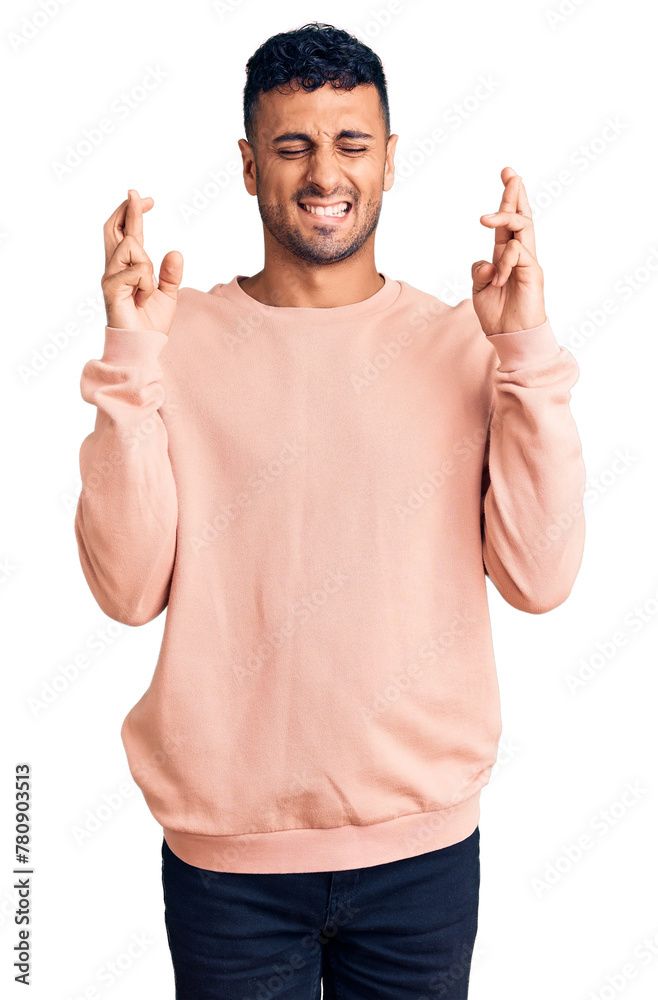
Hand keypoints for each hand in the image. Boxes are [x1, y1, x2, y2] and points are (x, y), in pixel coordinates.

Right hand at [102, 188, 183, 333]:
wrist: (143, 346)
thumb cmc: (151, 324)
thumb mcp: (168, 294)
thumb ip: (171, 273)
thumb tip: (175, 251)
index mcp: (127, 268)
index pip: (127, 233)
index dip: (134, 213)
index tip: (146, 199)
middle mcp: (114, 268)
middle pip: (114, 228)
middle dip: (126, 209)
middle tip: (136, 193)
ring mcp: (110, 276)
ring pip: (131, 246)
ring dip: (147, 265)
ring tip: (145, 291)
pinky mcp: (110, 287)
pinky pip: (137, 270)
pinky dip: (146, 284)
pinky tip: (141, 299)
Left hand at [471, 167, 546, 334]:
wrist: (510, 337)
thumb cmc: (497, 315)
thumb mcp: (479, 290)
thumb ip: (479, 271)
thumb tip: (487, 262)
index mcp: (505, 256)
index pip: (507, 223)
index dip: (507, 200)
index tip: (506, 176)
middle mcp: (519, 255)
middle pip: (521, 217)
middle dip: (515, 193)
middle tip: (510, 172)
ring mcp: (528, 262)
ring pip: (522, 227)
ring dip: (503, 216)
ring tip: (483, 219)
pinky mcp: (533, 272)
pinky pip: (519, 252)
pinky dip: (506, 258)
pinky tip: (499, 276)